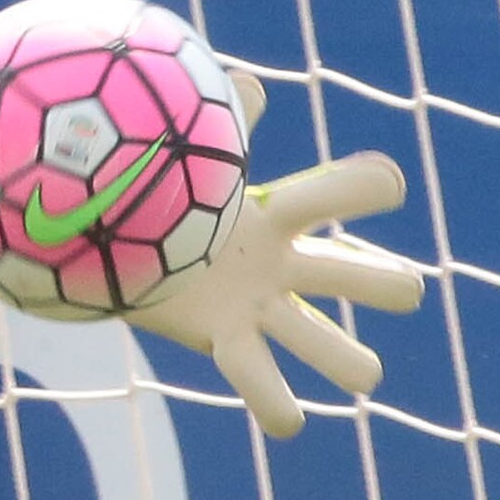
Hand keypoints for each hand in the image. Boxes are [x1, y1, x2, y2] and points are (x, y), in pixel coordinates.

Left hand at [128, 71, 425, 436]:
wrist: (106, 244)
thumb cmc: (157, 196)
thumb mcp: (191, 152)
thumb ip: (220, 116)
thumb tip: (247, 84)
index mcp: (281, 216)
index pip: (349, 191)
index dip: (373, 187)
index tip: (384, 183)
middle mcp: (286, 268)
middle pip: (377, 280)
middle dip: (390, 284)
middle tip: (394, 287)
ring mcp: (262, 312)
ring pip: (337, 351)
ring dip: (349, 361)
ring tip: (358, 370)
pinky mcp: (227, 346)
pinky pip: (264, 387)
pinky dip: (278, 405)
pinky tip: (286, 415)